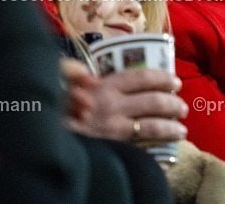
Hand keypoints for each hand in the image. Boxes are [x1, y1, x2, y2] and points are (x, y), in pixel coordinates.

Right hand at [62, 62, 188, 142]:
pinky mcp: (111, 148)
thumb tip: (88, 72)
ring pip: (151, 127)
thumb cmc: (52, 106)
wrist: (42, 138)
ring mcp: (112, 130)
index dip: (162, 78)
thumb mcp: (57, 79)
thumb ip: (71, 69)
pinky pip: (140, 150)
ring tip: (181, 129)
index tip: (174, 82)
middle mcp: (112, 107)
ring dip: (171, 127)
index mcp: (103, 86)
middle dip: (172, 104)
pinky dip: (155, 152)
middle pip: (152, 102)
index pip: (141, 78)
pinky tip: (166, 154)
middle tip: (182, 106)